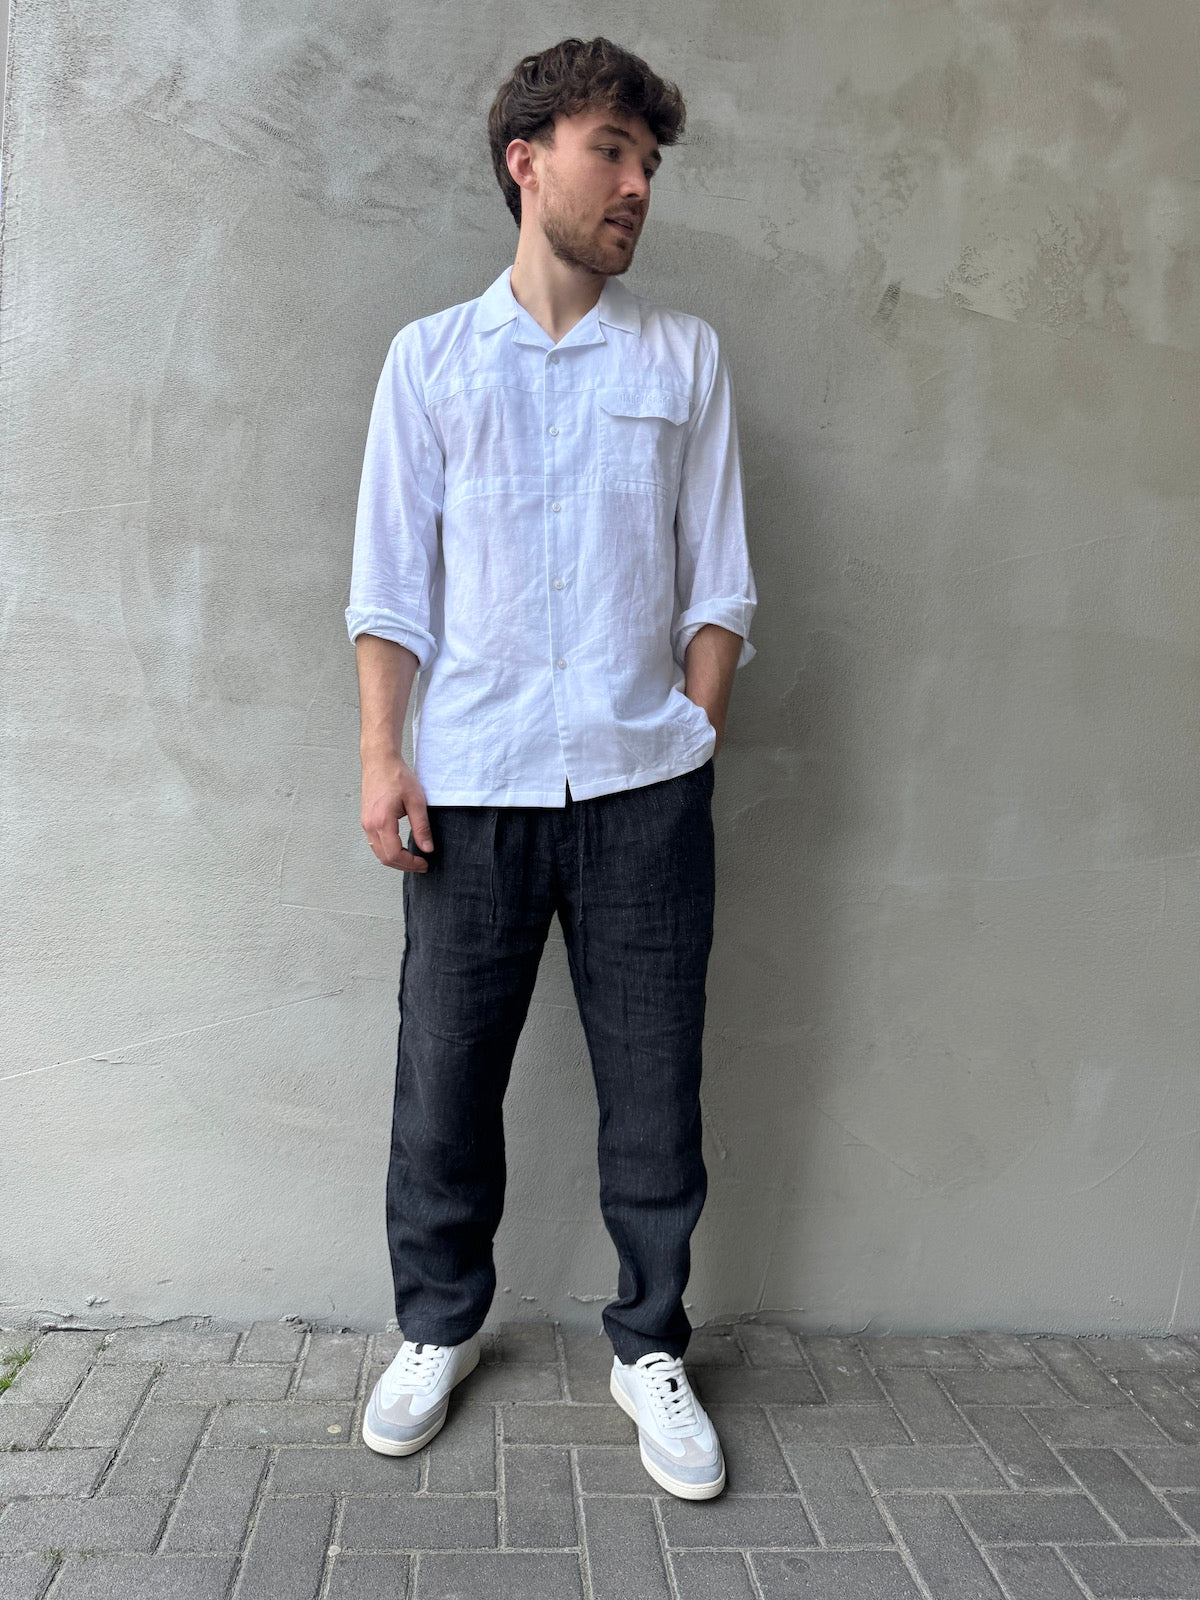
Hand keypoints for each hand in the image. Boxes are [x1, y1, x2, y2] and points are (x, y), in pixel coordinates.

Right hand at [360, 754, 433, 871]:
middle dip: (404, 865)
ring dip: (396, 859)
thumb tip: (427, 848)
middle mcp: (370, 825)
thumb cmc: (397, 776)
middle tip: (421, 864)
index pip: (394, 855)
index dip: (410, 864)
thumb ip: (421, 827)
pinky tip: (401, 848)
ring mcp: (366, 823)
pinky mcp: (366, 820)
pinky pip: (375, 843)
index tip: (424, 863)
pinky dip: (388, 851)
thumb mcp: (416, 801)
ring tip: (413, 858)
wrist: (380, 761)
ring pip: (379, 853)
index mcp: (382, 821)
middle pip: (385, 858)